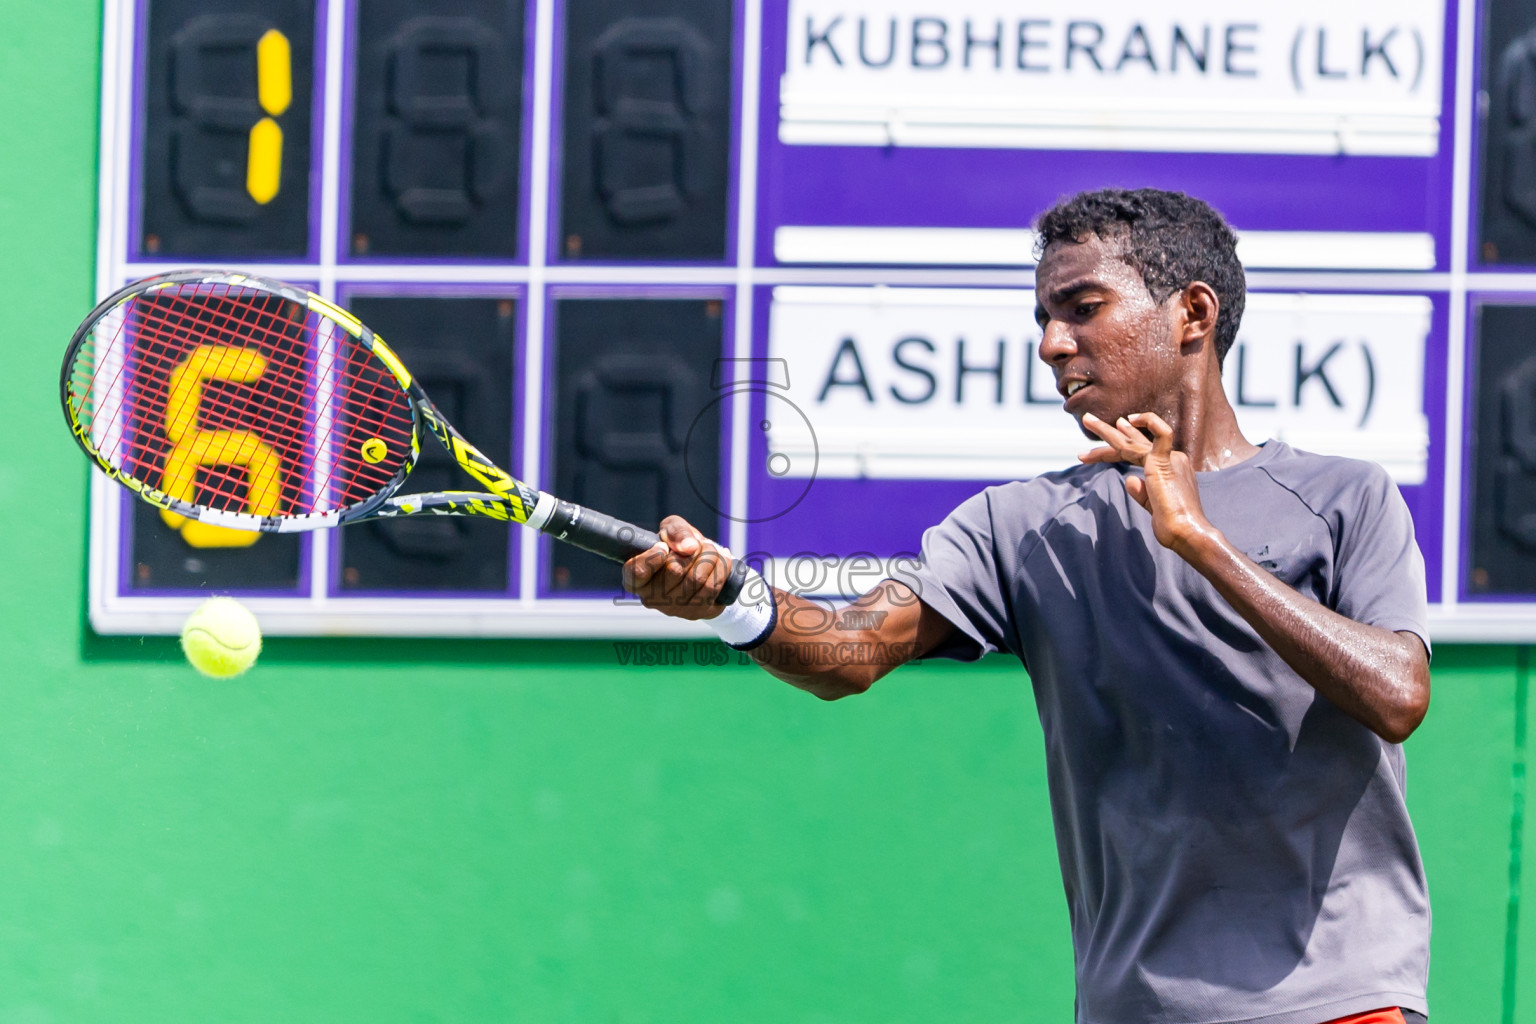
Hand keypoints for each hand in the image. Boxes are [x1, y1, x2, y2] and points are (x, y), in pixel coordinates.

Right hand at [622, 515, 731, 619]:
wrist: (699, 565)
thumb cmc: (677, 546)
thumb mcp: (672, 529)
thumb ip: (675, 531)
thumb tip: (689, 547)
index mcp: (637, 579)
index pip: (637, 572)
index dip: (652, 557)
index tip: (664, 546)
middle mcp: (651, 599)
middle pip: (675, 570)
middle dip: (693, 549)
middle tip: (699, 544)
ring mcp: (674, 609)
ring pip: (696, 579)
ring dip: (711, 557)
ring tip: (712, 549)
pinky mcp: (696, 613)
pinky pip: (712, 589)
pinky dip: (722, 568)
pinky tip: (723, 558)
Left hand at [1079, 412, 1214, 554]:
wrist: (1186, 533)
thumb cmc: (1172, 526)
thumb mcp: (1152, 507)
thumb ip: (1142, 493)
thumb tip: (1129, 480)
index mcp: (1169, 469)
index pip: (1139, 452)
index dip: (1117, 447)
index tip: (1102, 444)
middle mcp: (1170, 459)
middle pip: (1133, 442)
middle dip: (1109, 432)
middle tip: (1088, 420)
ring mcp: (1169, 459)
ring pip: (1132, 441)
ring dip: (1106, 432)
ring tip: (1087, 420)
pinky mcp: (1165, 463)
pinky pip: (1161, 434)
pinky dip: (1148, 423)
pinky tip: (1126, 421)